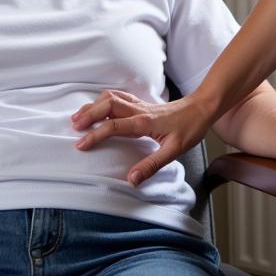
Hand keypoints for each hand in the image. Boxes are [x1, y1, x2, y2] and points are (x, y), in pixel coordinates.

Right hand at [72, 89, 214, 185]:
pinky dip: (103, 100)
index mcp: (144, 122)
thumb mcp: (174, 151)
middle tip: (74, 127)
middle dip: (88, 114)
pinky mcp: (141, 103)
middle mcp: (139, 110)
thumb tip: (130, 179)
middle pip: (107, 105)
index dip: (95, 134)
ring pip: (111, 97)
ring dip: (94, 105)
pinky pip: (118, 96)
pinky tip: (98, 107)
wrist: (201, 108)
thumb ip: (152, 165)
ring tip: (79, 117)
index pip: (113, 125)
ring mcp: (139, 104)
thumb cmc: (189, 128)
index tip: (80, 145)